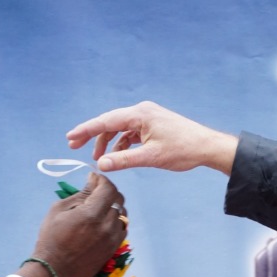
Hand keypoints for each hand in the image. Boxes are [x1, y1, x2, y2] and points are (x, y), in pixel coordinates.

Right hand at [20, 174, 126, 276]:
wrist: (54, 269)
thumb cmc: (51, 238)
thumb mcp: (59, 210)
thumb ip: (80, 195)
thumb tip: (93, 182)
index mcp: (91, 214)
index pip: (108, 188)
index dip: (101, 179)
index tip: (93, 178)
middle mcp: (106, 225)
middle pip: (118, 199)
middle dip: (108, 190)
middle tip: (95, 191)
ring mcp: (112, 238)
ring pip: (122, 213)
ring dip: (113, 206)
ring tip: (98, 207)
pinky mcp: (113, 248)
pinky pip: (122, 228)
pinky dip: (115, 221)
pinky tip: (103, 222)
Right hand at [66, 101, 236, 175]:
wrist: (207, 147)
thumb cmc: (183, 150)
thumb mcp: (151, 158)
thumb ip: (124, 160)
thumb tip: (101, 164)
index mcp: (140, 114)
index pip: (106, 121)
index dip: (86, 130)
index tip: (70, 137)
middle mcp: (142, 111)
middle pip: (110, 122)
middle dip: (92, 135)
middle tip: (74, 146)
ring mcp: (148, 117)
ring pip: (120, 128)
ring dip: (108, 142)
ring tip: (98, 158)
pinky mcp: (153, 125)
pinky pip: (131, 132)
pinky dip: (122, 143)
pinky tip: (117, 156)